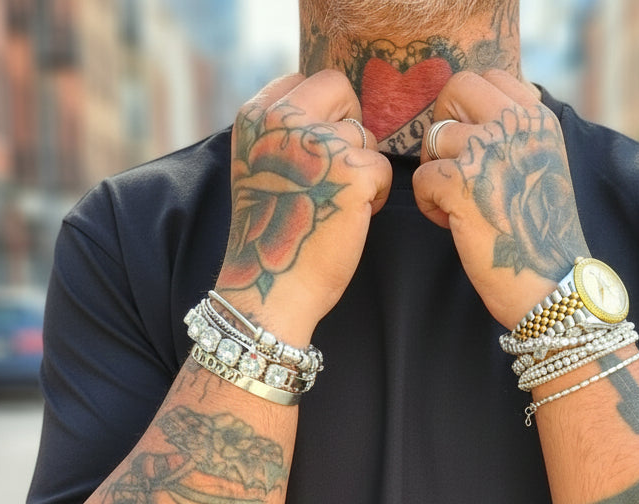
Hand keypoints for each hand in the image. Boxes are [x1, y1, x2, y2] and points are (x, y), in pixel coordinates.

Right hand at [216, 71, 391, 343]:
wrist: (272, 288)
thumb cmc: (273, 236)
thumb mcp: (262, 167)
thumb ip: (286, 132)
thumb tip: (336, 111)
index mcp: (255, 116)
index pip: (305, 80)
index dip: (323, 112)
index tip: (317, 150)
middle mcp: (282, 119)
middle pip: (339, 88)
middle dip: (348, 126)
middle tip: (338, 171)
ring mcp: (318, 142)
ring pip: (364, 135)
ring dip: (361, 169)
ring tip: (336, 205)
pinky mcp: (352, 171)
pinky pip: (383, 168)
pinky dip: (376, 196)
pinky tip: (351, 219)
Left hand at [413, 70, 589, 328]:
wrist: (551, 282)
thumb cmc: (541, 234)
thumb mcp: (542, 165)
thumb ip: (515, 133)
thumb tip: (470, 115)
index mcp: (538, 119)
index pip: (489, 77)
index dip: (467, 108)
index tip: (471, 142)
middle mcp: (515, 126)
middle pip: (455, 89)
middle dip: (444, 124)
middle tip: (452, 165)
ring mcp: (488, 151)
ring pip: (434, 137)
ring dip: (437, 172)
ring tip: (458, 204)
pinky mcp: (461, 184)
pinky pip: (422, 177)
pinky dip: (430, 205)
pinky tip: (452, 224)